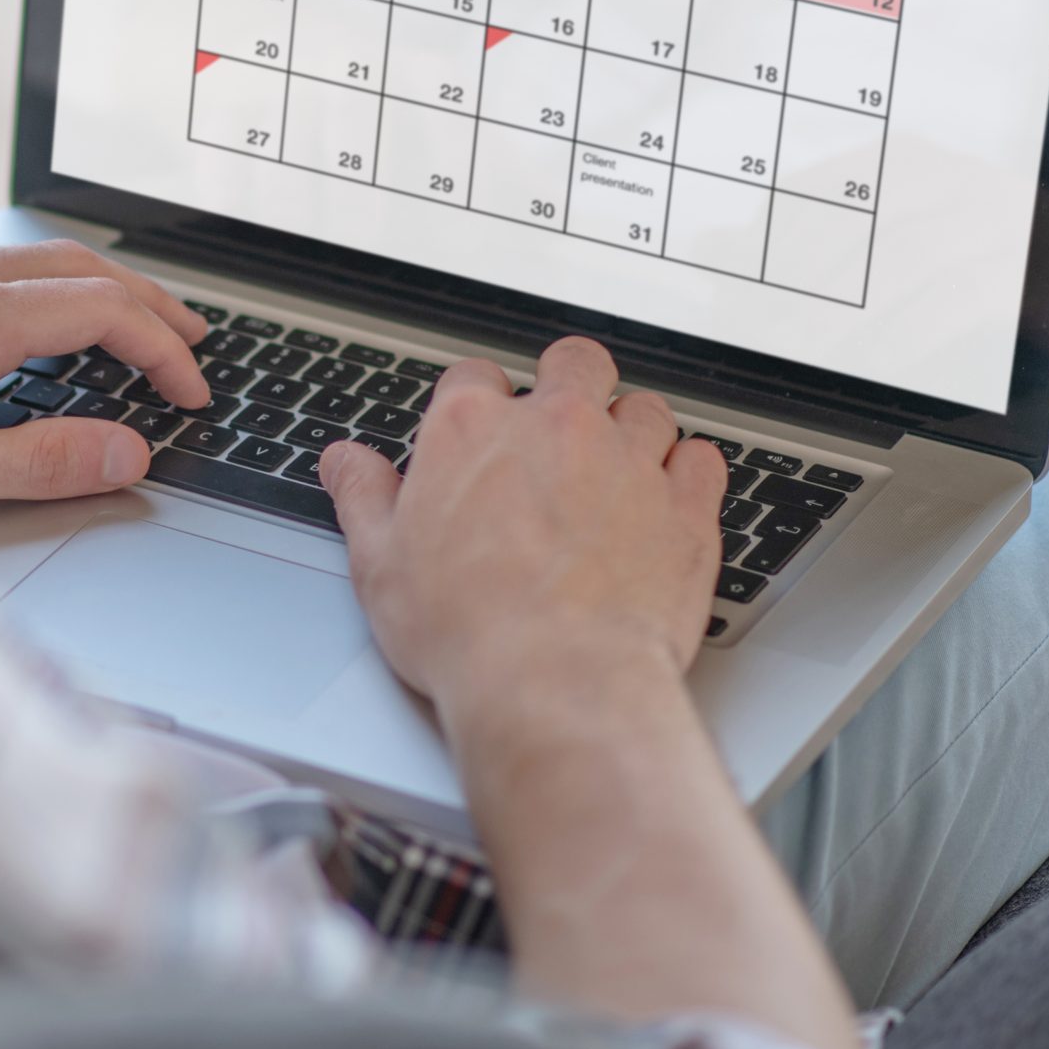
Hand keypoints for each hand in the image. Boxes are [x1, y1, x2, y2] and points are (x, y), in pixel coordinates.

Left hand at [0, 243, 211, 523]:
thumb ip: (38, 464)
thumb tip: (126, 455)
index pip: (104, 313)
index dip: (164, 352)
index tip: (196, 394)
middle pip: (80, 270)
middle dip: (150, 306)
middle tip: (197, 345)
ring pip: (34, 260)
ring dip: (100, 290)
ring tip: (136, 325)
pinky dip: (46, 285)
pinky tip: (35, 319)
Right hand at [316, 336, 726, 734]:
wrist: (557, 684)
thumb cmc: (466, 632)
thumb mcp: (379, 564)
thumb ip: (364, 497)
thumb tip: (344, 463)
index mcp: (473, 430)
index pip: (475, 377)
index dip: (476, 406)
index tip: (477, 439)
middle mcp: (556, 428)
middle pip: (574, 364)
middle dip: (568, 385)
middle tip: (558, 433)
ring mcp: (628, 461)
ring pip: (644, 409)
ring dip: (631, 432)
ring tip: (614, 477)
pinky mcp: (686, 508)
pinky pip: (703, 459)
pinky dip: (688, 473)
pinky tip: (666, 501)